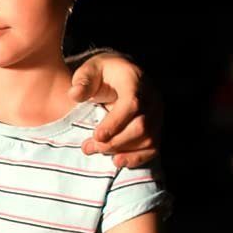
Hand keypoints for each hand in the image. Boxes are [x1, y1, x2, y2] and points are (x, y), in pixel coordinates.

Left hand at [72, 53, 159, 168]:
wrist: (120, 75)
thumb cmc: (102, 74)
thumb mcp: (89, 71)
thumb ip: (82, 81)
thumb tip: (75, 94)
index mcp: (135, 81)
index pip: (133, 104)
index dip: (115, 123)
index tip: (96, 136)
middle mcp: (152, 98)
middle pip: (141, 126)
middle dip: (113, 141)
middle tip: (88, 147)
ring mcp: (157, 114)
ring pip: (148, 140)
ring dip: (120, 150)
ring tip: (95, 150)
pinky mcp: (156, 128)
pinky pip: (153, 148)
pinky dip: (135, 158)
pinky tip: (116, 161)